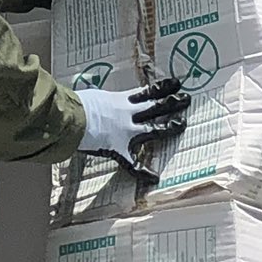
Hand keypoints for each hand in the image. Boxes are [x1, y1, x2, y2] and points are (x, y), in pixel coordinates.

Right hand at [76, 77, 190, 172]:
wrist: (74, 117)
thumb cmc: (78, 104)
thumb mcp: (92, 96)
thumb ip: (99, 100)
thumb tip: (95, 100)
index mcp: (120, 100)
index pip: (147, 92)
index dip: (163, 87)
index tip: (176, 83)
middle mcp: (128, 115)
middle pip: (156, 106)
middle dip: (173, 102)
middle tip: (187, 98)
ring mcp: (126, 133)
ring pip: (153, 129)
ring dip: (169, 127)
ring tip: (183, 123)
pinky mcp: (119, 149)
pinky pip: (132, 164)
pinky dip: (143, 172)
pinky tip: (154, 178)